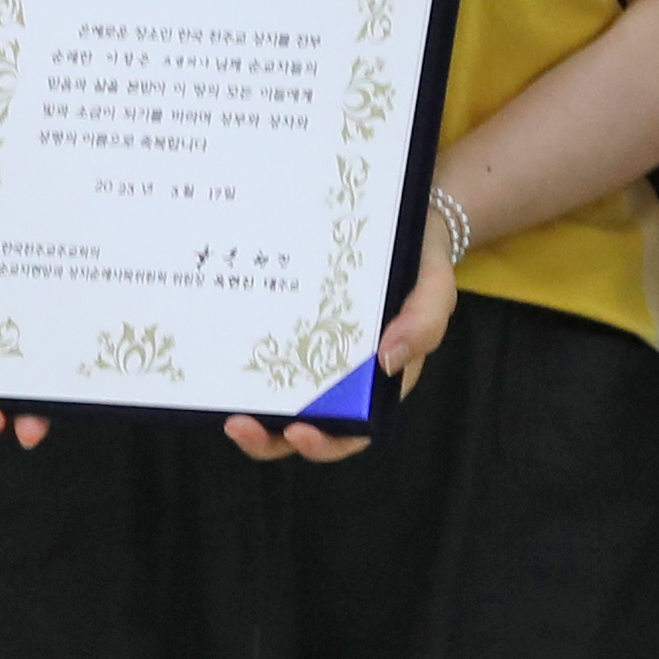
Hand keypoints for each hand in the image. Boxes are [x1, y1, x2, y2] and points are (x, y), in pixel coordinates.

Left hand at [223, 257, 446, 466]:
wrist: (398, 215)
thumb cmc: (421, 259)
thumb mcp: (435, 287)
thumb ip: (424, 322)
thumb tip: (389, 359)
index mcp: (379, 381)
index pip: (352, 431)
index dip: (326, 442)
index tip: (299, 431)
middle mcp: (341, 376)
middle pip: (303, 428)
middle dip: (270, 439)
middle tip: (241, 427)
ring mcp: (311, 353)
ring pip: (277, 402)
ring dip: (252, 415)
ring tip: (224, 409)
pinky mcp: (289, 328)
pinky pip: (265, 356)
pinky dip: (244, 367)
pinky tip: (223, 359)